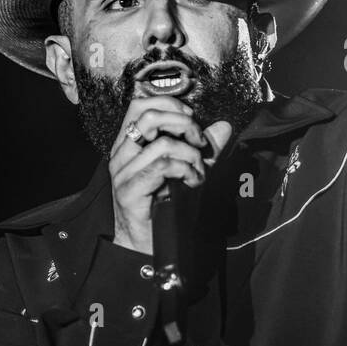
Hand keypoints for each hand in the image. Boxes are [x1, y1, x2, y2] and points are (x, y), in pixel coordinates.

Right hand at [107, 96, 232, 255]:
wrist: (147, 242)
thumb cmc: (165, 203)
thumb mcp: (189, 167)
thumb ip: (204, 146)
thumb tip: (224, 126)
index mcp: (130, 143)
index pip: (140, 104)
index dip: (169, 103)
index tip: (192, 119)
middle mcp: (122, 152)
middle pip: (150, 116)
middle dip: (184, 124)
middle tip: (200, 143)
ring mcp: (123, 171)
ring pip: (163, 143)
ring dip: (191, 155)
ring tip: (198, 171)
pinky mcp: (129, 189)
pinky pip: (163, 166)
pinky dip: (185, 171)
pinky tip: (192, 182)